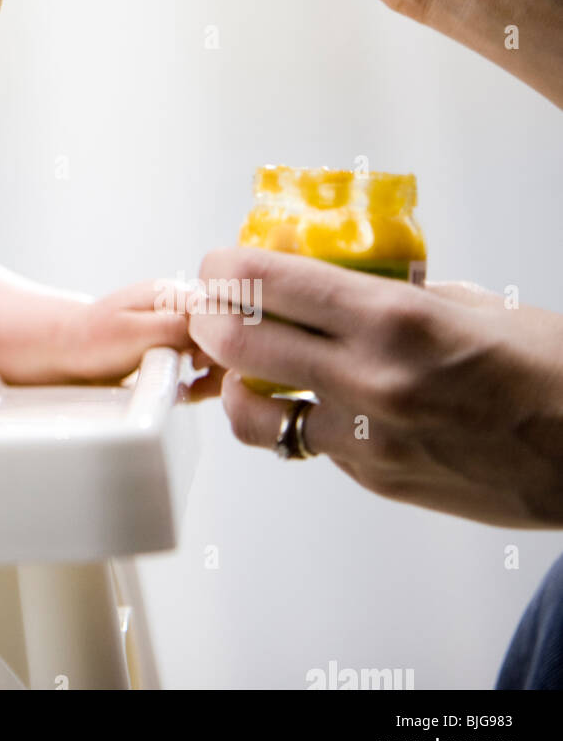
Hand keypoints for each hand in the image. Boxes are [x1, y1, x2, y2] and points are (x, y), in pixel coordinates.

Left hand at [59, 278, 222, 400]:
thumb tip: (214, 331)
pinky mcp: (178, 342)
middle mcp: (182, 305)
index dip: (222, 346)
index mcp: (173, 294)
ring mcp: (182, 324)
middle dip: (222, 363)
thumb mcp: (133, 333)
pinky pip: (208, 360)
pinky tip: (188, 389)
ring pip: (223, 348)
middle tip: (196, 385)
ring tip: (192, 390)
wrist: (67, 351)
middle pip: (229, 332)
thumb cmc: (92, 341)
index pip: (225, 315)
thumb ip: (175, 327)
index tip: (198, 367)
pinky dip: (204, 379)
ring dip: (216, 374)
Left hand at [189, 247, 562, 527]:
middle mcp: (370, 380)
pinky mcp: (374, 479)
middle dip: (211, 317)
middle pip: (237, 342)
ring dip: (239, 378)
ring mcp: (367, 439)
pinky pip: (307, 441)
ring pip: (254, 408)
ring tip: (250, 361)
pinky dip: (299, 413)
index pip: (266, 280)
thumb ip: (389, 290)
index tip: (219, 261)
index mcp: (393, 320)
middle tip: (214, 305)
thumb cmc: (550, 371)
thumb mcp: (469, 302)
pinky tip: (320, 395)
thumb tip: (327, 274)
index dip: (225, 266)